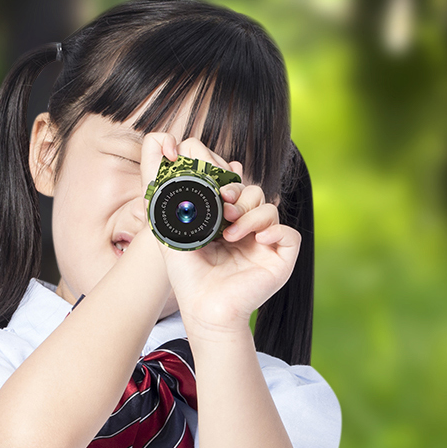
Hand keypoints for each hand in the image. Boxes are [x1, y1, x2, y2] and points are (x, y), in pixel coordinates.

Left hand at [139, 133, 300, 337]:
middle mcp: (245, 226)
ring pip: (268, 208)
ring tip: (229, 233)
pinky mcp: (280, 258)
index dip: (223, 176)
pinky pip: (289, 234)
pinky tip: (254, 241)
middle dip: (236, 193)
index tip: (210, 184)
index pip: (231, 183)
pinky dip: (274, 231)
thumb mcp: (168, 224)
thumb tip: (157, 139)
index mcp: (223, 218)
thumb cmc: (186, 273)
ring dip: (249, 215)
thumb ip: (159, 183)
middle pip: (251, 190)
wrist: (203, 308)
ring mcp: (264, 242)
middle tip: (220, 206)